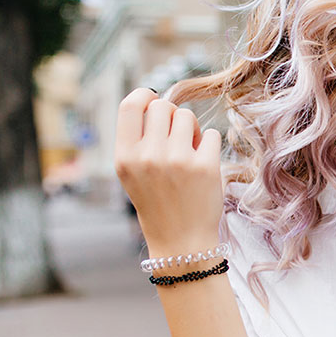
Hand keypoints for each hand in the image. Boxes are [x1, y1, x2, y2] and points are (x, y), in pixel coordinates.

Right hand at [114, 88, 223, 255]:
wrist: (180, 240)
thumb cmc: (157, 202)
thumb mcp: (132, 173)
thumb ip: (138, 139)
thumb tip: (155, 99)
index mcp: (124, 157)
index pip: (130, 105)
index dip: (144, 96)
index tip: (154, 100)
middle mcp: (148, 157)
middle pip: (163, 107)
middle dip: (172, 115)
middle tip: (176, 136)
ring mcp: (177, 161)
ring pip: (188, 116)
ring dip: (192, 129)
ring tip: (189, 150)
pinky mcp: (205, 167)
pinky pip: (211, 133)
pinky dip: (209, 144)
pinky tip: (203, 162)